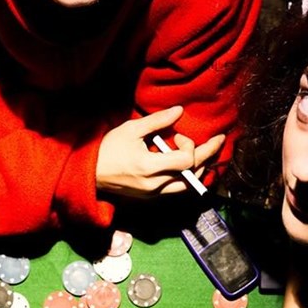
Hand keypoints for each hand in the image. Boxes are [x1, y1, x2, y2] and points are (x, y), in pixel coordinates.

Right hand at [96, 106, 224, 197]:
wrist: (91, 173)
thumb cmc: (109, 148)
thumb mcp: (132, 129)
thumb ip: (158, 121)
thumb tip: (179, 111)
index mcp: (150, 167)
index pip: (187, 160)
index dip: (191, 146)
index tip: (180, 135)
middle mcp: (155, 185)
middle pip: (194, 175)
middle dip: (207, 156)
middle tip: (216, 141)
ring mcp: (154, 194)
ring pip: (189, 186)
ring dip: (198, 169)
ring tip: (202, 153)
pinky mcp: (151, 197)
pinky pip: (177, 189)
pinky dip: (186, 177)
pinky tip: (185, 164)